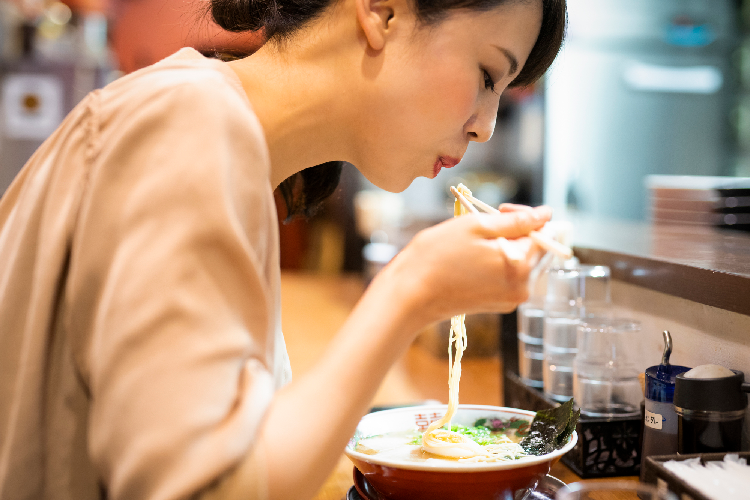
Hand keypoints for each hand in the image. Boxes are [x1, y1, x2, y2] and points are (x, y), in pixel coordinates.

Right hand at [380, 205, 551, 326]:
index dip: (526, 215)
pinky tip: (474, 258)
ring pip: (525, 262)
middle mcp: (523, 287)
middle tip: (488, 221)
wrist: (410, 295)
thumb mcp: (475, 227)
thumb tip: (546, 214)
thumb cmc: (436, 257)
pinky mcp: (499, 305)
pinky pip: (511, 277)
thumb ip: (515, 221)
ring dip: (508, 246)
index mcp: (521, 265)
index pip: (545, 231)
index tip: (501, 210)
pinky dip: (499, 262)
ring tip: (477, 241)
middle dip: (519, 231)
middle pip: (539, 249)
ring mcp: (511, 299)